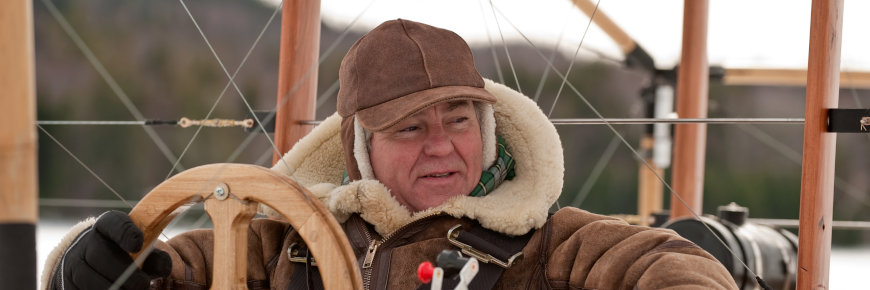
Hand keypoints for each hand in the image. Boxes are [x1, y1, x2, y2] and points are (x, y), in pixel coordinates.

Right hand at [51, 210, 170, 288]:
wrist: (88, 263)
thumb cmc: (123, 255)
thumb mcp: (140, 252)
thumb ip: (154, 258)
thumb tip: (164, 268)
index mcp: (107, 226)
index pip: (114, 224)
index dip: (126, 233)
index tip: (138, 244)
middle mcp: (86, 242)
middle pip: (101, 255)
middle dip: (125, 273)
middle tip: (143, 284)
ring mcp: (72, 264)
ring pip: (89, 279)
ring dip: (114, 289)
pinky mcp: (66, 283)